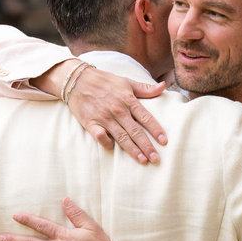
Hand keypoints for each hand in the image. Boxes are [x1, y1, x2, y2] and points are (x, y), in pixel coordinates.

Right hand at [48, 61, 166, 163]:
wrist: (77, 80)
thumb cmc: (104, 81)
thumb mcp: (126, 81)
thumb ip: (145, 89)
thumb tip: (163, 86)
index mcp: (128, 99)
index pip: (146, 117)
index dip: (156, 130)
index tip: (164, 141)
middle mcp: (118, 110)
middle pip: (135, 131)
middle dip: (147, 146)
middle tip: (156, 159)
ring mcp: (104, 117)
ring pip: (121, 137)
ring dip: (132, 150)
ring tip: (143, 160)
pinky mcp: (91, 123)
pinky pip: (100, 136)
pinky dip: (107, 143)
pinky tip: (113, 149)